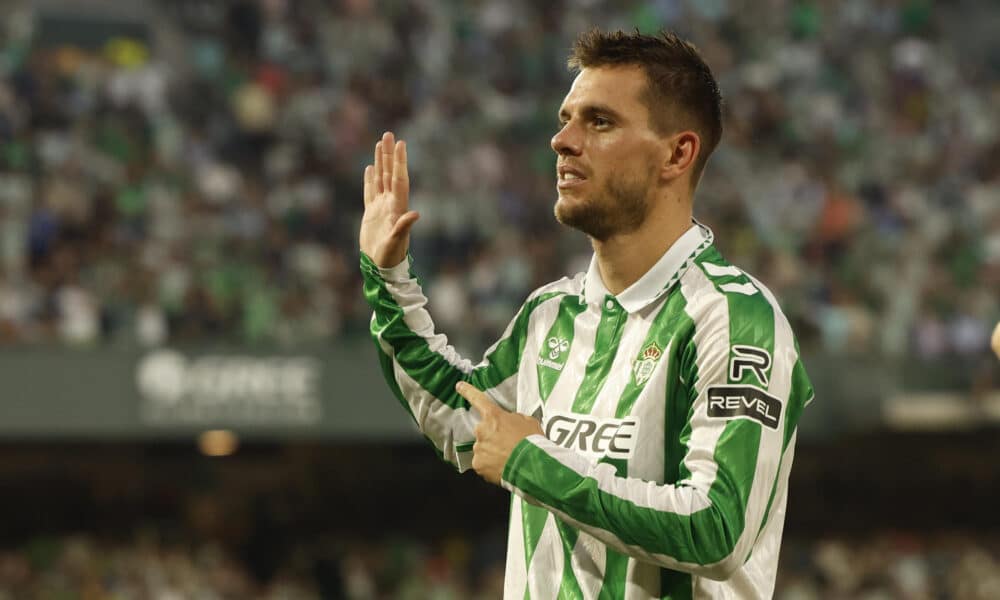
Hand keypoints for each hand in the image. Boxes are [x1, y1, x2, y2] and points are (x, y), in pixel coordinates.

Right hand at [360, 131, 419, 267]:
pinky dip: (370, 179)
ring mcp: (381, 207)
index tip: (401, 144)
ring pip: (381, 178)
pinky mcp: (371, 213)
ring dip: (381, 161)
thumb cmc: (390, 256)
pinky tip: (370, 168)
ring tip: (380, 144)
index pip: (399, 179)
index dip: (400, 162)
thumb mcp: (396, 242)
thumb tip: (416, 214)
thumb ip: (404, 227)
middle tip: (389, 134)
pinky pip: (370, 191)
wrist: (381, 267)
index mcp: (397, 207)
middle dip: (390, 154)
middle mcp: (391, 203)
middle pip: (390, 173)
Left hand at [456, 381, 543, 484]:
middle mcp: (482, 430)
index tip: (459, 386)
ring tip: (509, 458)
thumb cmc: (531, 441)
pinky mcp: (478, 464)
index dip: (468, 391)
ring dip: (493, 452)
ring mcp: (478, 448)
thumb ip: (514, 418)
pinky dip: (491, 466)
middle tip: (508, 445)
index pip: (478, 399)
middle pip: (484, 431)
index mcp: (494, 416)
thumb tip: (509, 421)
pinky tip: (503, 467)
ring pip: (483, 448)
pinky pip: (482, 463)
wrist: (531, 465)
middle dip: (493, 437)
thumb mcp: (528, 422)